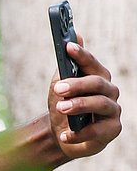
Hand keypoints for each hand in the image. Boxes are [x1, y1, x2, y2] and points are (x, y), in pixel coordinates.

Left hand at [50, 40, 121, 154]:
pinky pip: (97, 131)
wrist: (60, 135)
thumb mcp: (60, 86)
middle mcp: (110, 92)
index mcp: (98, 78)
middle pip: (97, 83)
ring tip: (60, 108)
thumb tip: (76, 35)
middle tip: (58, 88)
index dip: (81, 55)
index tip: (68, 47)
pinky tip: (64, 135)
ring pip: (100, 104)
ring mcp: (113, 111)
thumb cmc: (63, 107)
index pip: (92, 64)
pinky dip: (78, 133)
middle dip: (77, 84)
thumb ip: (66, 66)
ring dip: (79, 105)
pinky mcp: (112, 130)